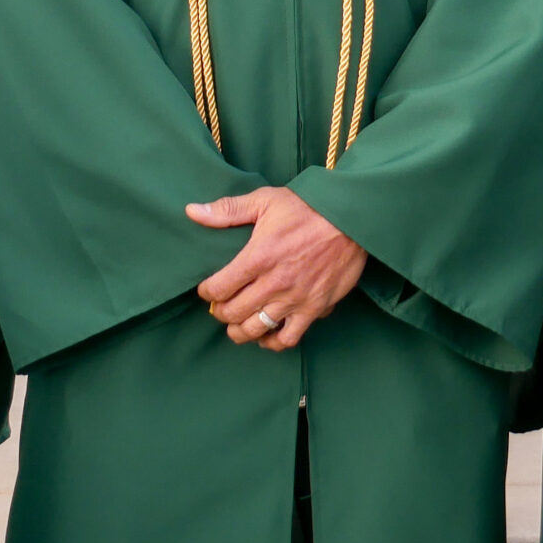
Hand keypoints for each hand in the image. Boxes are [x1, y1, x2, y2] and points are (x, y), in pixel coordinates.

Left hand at [187, 186, 367, 350]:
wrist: (351, 219)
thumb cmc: (307, 207)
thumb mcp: (265, 200)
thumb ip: (227, 210)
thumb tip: (192, 211)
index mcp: (258, 257)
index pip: (219, 287)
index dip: (207, 292)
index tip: (207, 290)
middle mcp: (274, 283)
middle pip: (234, 312)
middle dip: (220, 313)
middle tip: (220, 308)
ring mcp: (295, 299)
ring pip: (256, 329)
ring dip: (240, 331)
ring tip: (237, 326)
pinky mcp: (315, 309)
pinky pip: (289, 338)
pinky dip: (273, 342)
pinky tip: (266, 335)